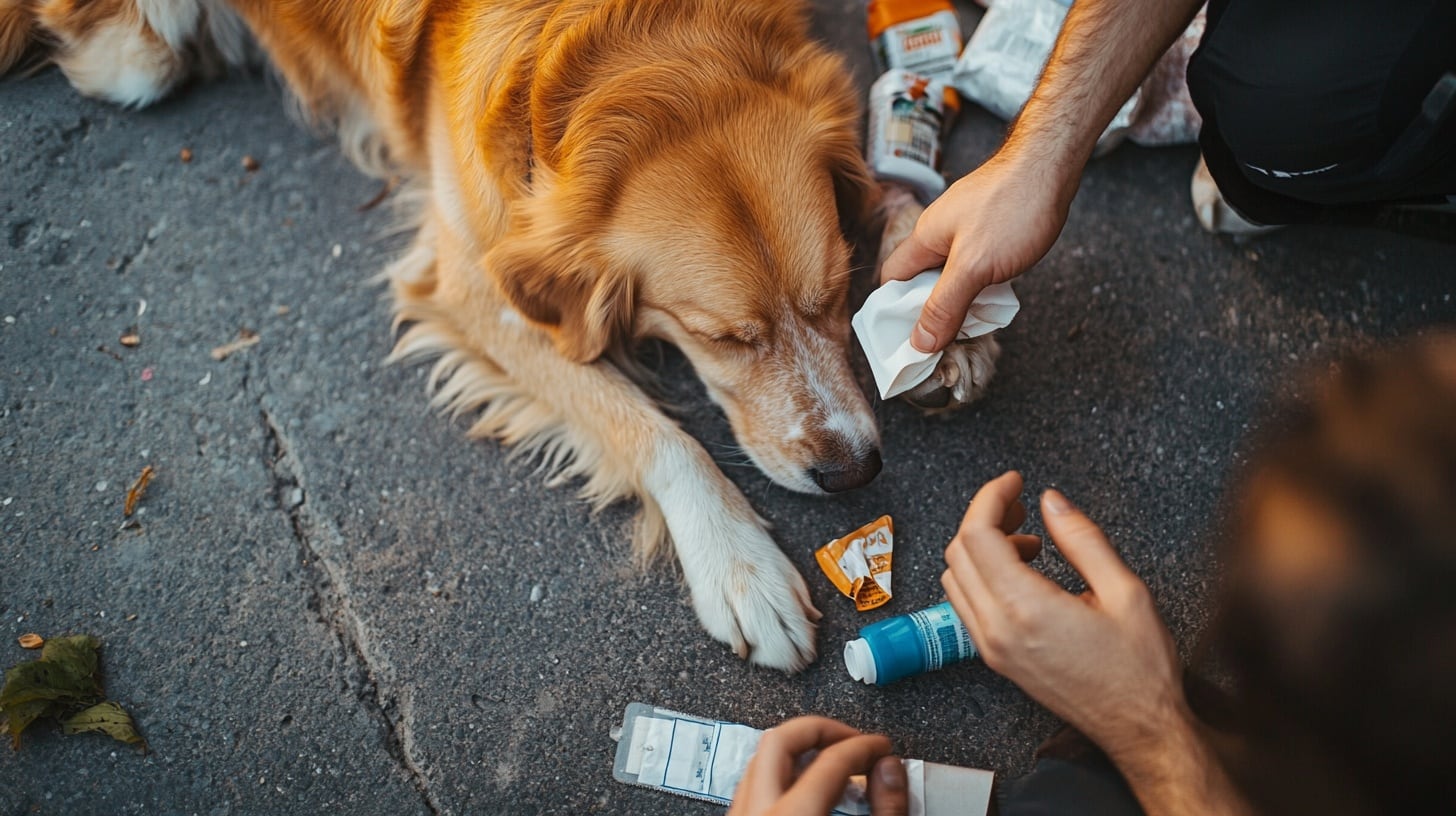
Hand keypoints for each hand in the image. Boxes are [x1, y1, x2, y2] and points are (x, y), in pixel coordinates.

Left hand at [728, 716, 908, 815]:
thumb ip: (885, 810)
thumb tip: (888, 770)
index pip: (830, 761)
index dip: (865, 746)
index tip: (881, 747)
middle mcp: (757, 814)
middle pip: (780, 741)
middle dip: (822, 730)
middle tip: (853, 739)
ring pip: (759, 760)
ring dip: (797, 751)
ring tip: (832, 760)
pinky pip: (752, 785)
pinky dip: (780, 774)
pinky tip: (806, 787)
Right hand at [879, 150, 1075, 352]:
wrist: (1052, 163)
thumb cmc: (1011, 207)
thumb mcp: (973, 266)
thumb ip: (945, 305)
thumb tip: (919, 342)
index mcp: (924, 238)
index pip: (893, 280)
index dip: (893, 311)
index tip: (907, 341)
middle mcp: (940, 233)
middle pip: (923, 281)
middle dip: (933, 311)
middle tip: (947, 340)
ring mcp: (966, 229)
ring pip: (952, 276)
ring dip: (961, 300)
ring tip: (976, 321)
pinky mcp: (991, 229)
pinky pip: (976, 266)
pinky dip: (982, 285)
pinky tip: (997, 295)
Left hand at [941, 472, 1185, 762]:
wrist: (1140, 728)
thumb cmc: (1140, 669)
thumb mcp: (1125, 591)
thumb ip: (1082, 539)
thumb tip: (1051, 500)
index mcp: (1026, 609)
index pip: (978, 535)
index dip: (991, 497)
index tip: (1014, 481)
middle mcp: (997, 630)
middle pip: (959, 552)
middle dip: (985, 518)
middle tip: (1021, 505)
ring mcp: (991, 648)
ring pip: (956, 578)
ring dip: (981, 548)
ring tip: (1029, 541)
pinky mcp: (996, 659)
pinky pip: (967, 605)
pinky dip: (982, 576)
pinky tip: (1022, 572)